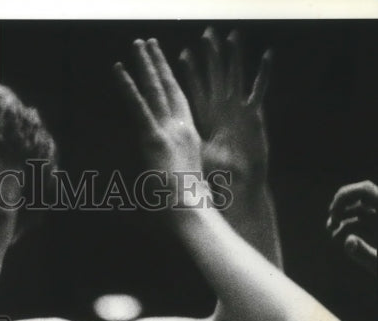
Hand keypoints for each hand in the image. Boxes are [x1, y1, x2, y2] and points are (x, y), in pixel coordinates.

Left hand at [114, 39, 206, 205]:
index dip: (170, 80)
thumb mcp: (175, 186)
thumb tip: (153, 186)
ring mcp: (169, 131)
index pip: (178, 101)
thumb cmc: (185, 209)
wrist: (191, 215)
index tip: (163, 64)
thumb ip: (164, 179)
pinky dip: (127, 87)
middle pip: (167, 88)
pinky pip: (138, 107)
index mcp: (188, 138)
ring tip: (137, 44)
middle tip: (147, 43)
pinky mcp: (154, 139)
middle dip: (157, 64)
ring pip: (155, 89)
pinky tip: (119, 70)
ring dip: (145, 64)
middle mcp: (181, 129)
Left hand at [179, 28, 271, 184]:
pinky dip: (263, 73)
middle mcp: (221, 110)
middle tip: (206, 33)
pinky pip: (258, 90)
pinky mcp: (254, 115)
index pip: (194, 90)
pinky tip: (267, 55)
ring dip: (233, 56)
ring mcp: (238, 110)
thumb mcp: (192, 155)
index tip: (182, 54)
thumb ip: (178, 146)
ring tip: (231, 36)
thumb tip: (154, 150)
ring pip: (234, 77)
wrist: (238, 185)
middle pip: (214, 76)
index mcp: (205, 118)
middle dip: (210, 56)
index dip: (189, 73)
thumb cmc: (215, 175)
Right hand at [327, 180, 377, 273]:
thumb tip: (348, 242)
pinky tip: (340, 239)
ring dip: (342, 217)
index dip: (345, 196)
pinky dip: (348, 227)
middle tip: (331, 223)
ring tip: (331, 231)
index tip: (333, 214)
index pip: (365, 190)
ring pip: (359, 209)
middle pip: (360, 194)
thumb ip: (365, 253)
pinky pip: (362, 222)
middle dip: (341, 204)